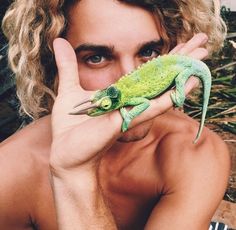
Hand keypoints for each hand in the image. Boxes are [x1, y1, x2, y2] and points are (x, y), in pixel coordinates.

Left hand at [50, 33, 208, 174]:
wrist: (66, 151)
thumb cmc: (69, 125)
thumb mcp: (68, 89)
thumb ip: (68, 66)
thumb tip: (59, 41)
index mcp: (120, 94)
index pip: (145, 74)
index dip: (163, 59)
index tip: (181, 45)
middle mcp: (129, 102)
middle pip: (158, 79)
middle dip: (179, 61)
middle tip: (203, 43)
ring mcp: (129, 112)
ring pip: (160, 92)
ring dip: (180, 76)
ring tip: (201, 59)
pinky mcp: (124, 122)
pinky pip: (150, 109)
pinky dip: (166, 99)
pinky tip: (183, 86)